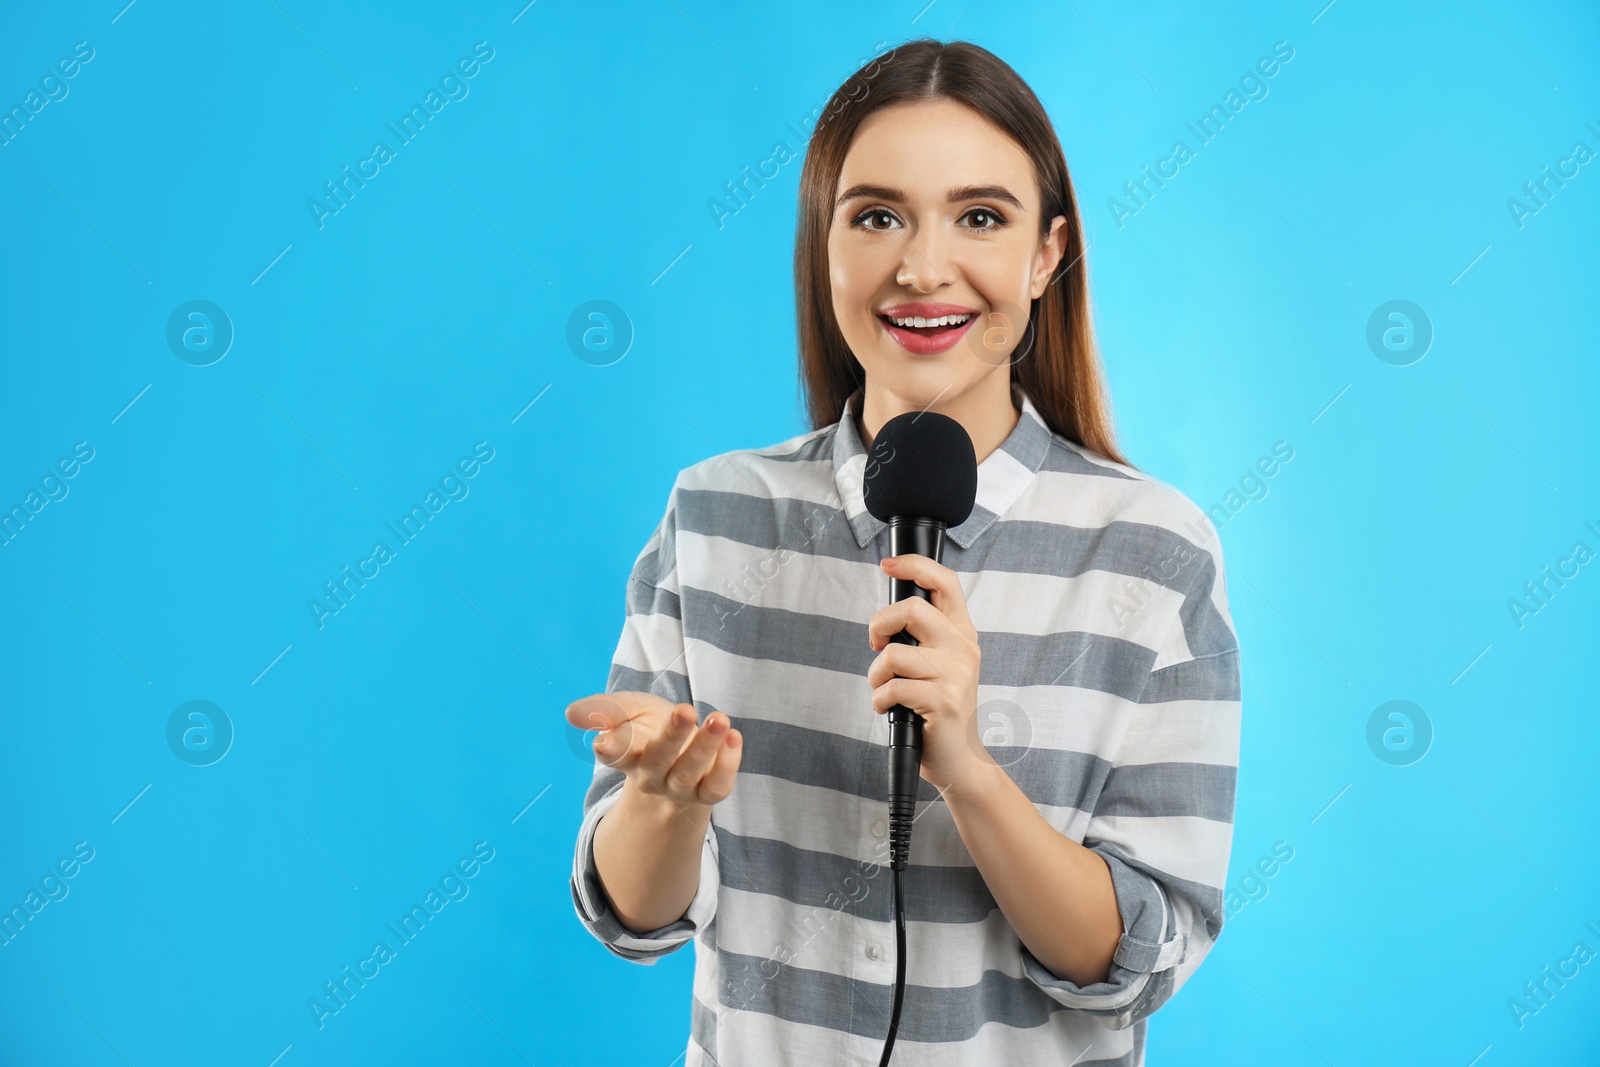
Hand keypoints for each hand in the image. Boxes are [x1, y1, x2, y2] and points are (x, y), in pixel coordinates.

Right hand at [565, 691, 742, 809]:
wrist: (680, 756)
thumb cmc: (648, 727)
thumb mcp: (628, 709)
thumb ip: (604, 709)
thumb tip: (571, 714)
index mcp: (627, 755)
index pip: (615, 754)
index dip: (612, 748)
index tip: (606, 742)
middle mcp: (652, 775)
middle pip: (658, 759)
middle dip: (671, 736)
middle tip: (684, 708)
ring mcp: (680, 786)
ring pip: (690, 771)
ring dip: (706, 745)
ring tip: (719, 719)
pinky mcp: (707, 791)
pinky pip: (717, 786)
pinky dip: (728, 764)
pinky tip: (734, 737)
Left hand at [866, 555, 994, 791]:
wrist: (960, 758)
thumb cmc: (939, 709)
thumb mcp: (940, 664)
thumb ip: (924, 636)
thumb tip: (888, 615)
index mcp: (962, 633)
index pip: (945, 582)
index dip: (914, 565)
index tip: (888, 565)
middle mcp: (964, 648)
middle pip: (910, 609)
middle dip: (879, 625)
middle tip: (876, 645)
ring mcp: (956, 675)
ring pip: (892, 654)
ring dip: (875, 675)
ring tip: (884, 689)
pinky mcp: (943, 701)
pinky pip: (891, 687)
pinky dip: (879, 699)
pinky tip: (888, 708)